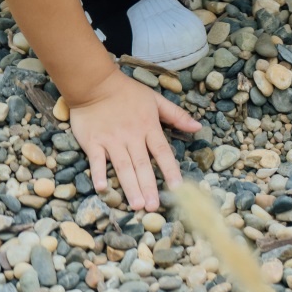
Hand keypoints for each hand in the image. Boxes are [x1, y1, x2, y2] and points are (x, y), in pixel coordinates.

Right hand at [67, 72, 199, 210]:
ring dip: (129, 186)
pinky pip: (96, 160)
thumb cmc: (127, 92)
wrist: (95, 83)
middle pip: (142, 165)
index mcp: (148, 127)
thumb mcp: (156, 99)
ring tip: (136, 204)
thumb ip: (176, 115)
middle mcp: (131, 136)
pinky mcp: (93, 142)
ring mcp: (111, 140)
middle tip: (153, 207)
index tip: (178, 187)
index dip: (170, 170)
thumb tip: (198, 127)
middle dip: (149, 187)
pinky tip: (102, 188)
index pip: (163, 152)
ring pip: (122, 166)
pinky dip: (99, 174)